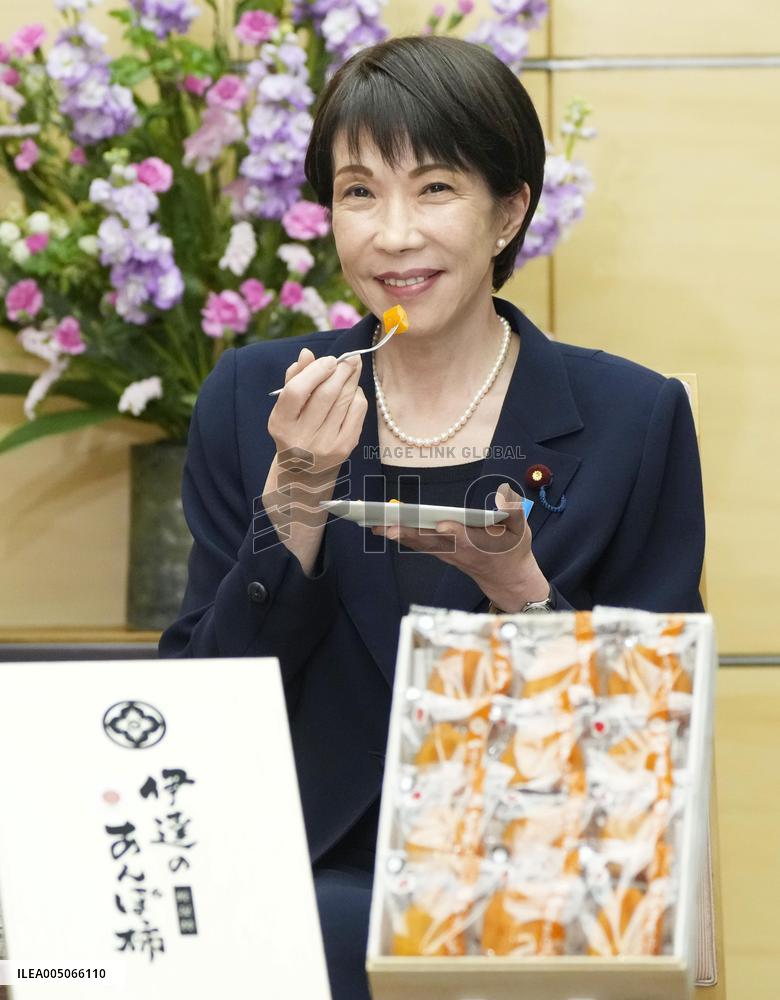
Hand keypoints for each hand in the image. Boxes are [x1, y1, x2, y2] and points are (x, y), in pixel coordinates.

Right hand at [263, 349, 367, 573]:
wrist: (304, 474)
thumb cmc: (295, 431)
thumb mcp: (286, 409)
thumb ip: (294, 379)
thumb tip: (307, 353)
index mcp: (280, 424)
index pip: (297, 391)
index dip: (315, 371)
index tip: (328, 360)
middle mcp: (301, 438)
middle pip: (325, 394)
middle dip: (341, 371)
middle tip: (349, 358)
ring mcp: (324, 445)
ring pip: (344, 400)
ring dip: (351, 380)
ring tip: (353, 368)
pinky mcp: (344, 449)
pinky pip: (357, 413)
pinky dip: (358, 397)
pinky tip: (353, 392)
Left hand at [371, 482, 548, 609]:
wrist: (506, 578)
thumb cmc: (514, 549)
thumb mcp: (522, 530)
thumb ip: (515, 511)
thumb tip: (504, 496)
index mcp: (479, 543)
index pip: (464, 537)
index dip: (454, 531)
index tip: (442, 524)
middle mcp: (458, 550)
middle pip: (432, 540)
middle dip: (410, 532)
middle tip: (388, 524)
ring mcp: (446, 553)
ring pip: (420, 543)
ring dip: (397, 534)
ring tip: (373, 523)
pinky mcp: (440, 553)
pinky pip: (417, 544)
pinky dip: (400, 536)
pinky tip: (382, 528)